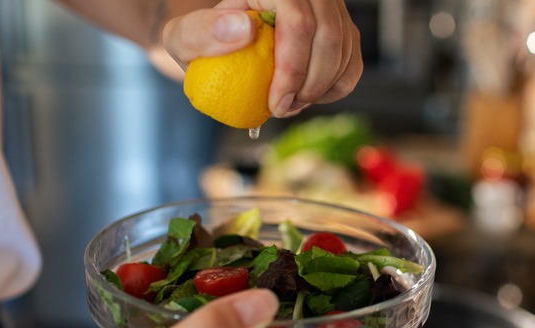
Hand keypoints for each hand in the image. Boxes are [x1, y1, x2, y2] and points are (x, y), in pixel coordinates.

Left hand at [162, 0, 362, 117]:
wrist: (220, 41)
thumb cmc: (201, 40)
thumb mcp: (183, 37)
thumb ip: (201, 32)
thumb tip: (243, 29)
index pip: (298, 19)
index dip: (292, 67)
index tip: (275, 104)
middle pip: (329, 36)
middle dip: (309, 85)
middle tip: (280, 110)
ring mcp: (329, 8)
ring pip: (344, 51)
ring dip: (319, 90)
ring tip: (286, 105)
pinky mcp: (341, 30)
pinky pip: (352, 65)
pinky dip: (332, 91)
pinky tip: (304, 98)